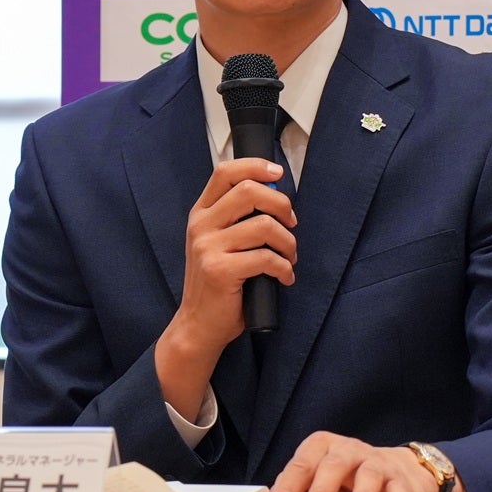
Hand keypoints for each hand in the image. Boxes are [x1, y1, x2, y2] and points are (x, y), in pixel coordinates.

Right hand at [155, 158, 296, 417]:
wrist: (198, 325)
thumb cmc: (218, 284)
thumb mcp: (219, 243)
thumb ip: (237, 218)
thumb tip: (277, 196)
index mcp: (201, 213)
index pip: (225, 172)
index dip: (255, 166)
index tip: (278, 173)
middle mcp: (200, 225)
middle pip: (249, 191)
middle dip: (282, 205)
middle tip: (292, 224)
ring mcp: (207, 247)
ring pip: (264, 225)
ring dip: (288, 243)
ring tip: (289, 257)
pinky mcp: (220, 270)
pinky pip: (266, 258)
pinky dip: (284, 268)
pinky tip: (284, 278)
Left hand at [259, 432, 442, 491]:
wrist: (399, 471)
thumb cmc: (350, 478)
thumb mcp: (318, 481)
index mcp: (323, 448)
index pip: (301, 465)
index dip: (287, 490)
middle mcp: (349, 450)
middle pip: (333, 466)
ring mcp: (377, 463)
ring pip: (368, 474)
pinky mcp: (401, 480)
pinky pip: (399, 489)